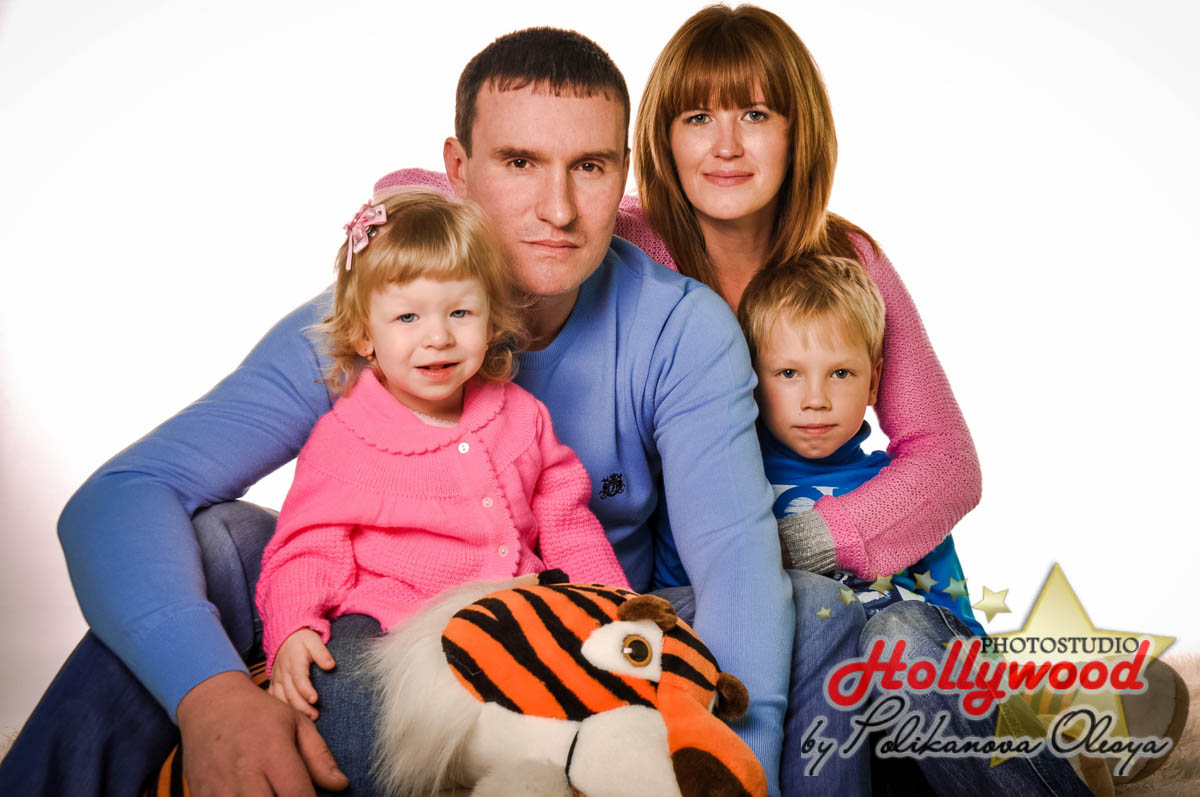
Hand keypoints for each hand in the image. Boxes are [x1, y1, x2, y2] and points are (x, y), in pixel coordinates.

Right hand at [176, 670, 348, 795]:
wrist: (209, 703)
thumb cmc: (259, 713)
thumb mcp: (295, 724)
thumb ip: (319, 757)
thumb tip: (341, 785)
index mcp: (272, 752)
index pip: (297, 795)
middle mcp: (244, 773)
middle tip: (293, 794)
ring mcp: (218, 786)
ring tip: (272, 791)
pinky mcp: (200, 793)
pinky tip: (250, 792)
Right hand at [269, 629, 335, 719]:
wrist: (285, 637)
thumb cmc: (302, 640)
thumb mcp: (314, 641)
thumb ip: (322, 653)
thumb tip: (331, 665)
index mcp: (294, 662)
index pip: (299, 679)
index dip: (306, 690)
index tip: (315, 700)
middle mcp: (283, 673)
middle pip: (290, 693)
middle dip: (302, 706)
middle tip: (316, 716)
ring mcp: (277, 680)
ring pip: (281, 699)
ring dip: (293, 710)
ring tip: (308, 720)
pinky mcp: (274, 684)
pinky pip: (274, 699)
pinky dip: (281, 709)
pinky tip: (291, 717)